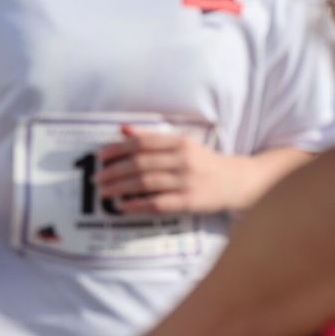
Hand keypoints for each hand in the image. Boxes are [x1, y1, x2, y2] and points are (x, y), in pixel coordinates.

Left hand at [96, 125, 242, 214]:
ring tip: (104, 192)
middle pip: (139, 164)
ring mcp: (187, 181)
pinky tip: (122, 206)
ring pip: (145, 184)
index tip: (99, 157)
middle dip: (113, 171)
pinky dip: (137, 205)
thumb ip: (151, 137)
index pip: (141, 144)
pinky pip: (158, 204)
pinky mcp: (190, 201)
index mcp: (179, 142)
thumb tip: (122, 129)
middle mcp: (183, 160)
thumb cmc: (203, 161)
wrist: (238, 181)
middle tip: (96, 178)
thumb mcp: (181, 143)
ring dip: (120, 188)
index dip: (117, 149)